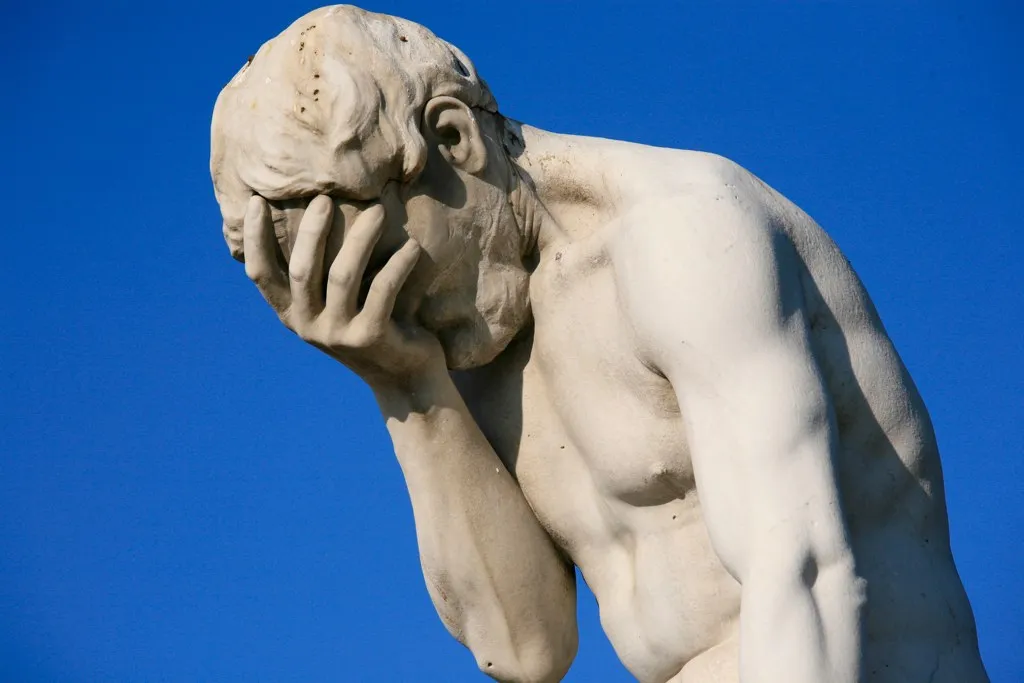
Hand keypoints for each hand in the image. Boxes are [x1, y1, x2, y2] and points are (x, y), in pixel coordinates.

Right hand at [242, 194, 445, 390]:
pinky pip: (383, 289)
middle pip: (302, 270)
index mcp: (294, 316)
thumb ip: (320, 276)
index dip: (255, 239)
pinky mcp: (372, 337)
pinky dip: (398, 264)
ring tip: (378, 211)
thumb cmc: (372, 327)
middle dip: (312, 230)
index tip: (257, 201)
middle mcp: (310, 327)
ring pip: (342, 275)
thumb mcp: (337, 306)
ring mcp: (339, 335)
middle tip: (325, 199)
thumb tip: (312, 213)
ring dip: (361, 238)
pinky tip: (412, 246)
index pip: (262, 275)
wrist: (407, 379)